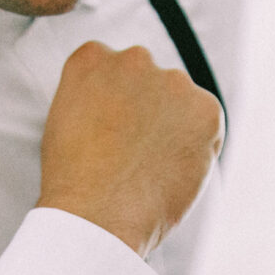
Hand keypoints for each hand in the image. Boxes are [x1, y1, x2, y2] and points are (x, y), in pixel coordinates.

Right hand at [37, 42, 222, 256]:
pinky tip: (172, 172)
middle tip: (135, 154)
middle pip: (151, 81)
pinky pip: (208, 124)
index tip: (115, 131)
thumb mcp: (65, 122)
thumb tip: (121, 105)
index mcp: (92, 58)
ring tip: (151, 168)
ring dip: (174, 128)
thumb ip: (94, 98)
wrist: (96, 216)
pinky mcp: (205, 108)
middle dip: (149, 112)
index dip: (118, 105)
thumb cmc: (73, 182)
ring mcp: (171, 81)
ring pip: (181, 102)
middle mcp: (133, 59)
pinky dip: (198, 147)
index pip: (115, 69)